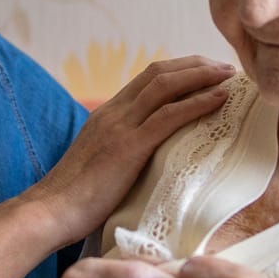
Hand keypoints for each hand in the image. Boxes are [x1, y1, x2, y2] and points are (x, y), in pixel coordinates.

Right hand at [30, 56, 235, 239]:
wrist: (49, 212)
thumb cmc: (74, 200)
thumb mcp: (99, 165)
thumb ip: (120, 153)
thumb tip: (146, 160)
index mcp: (107, 115)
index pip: (147, 79)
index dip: (180, 70)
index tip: (206, 71)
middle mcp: (114, 112)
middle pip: (159, 72)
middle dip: (196, 65)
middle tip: (226, 67)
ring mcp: (120, 127)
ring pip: (166, 86)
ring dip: (202, 76)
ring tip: (230, 75)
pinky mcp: (128, 147)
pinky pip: (169, 116)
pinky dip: (197, 103)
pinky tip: (219, 99)